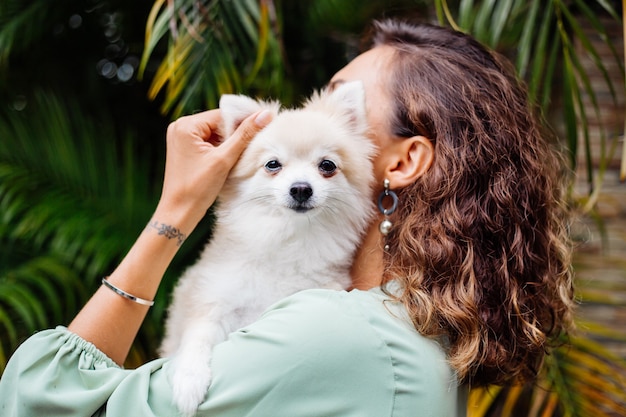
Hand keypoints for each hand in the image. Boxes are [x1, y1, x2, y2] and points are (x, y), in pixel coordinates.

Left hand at [158, 108, 272, 225]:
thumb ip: (244, 135)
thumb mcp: (224, 159)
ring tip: (241, 157)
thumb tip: (265, 114)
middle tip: (253, 146)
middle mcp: (180, 127)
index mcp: (186, 126)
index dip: (243, 122)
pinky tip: (229, 161)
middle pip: (218, 124)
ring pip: (215, 134)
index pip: (222, 115)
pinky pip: (208, 143)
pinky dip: (220, 150)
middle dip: (236, 134)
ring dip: (229, 143)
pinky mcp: (185, 150)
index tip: (263, 129)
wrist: (179, 212)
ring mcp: (181, 139)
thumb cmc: (197, 188)